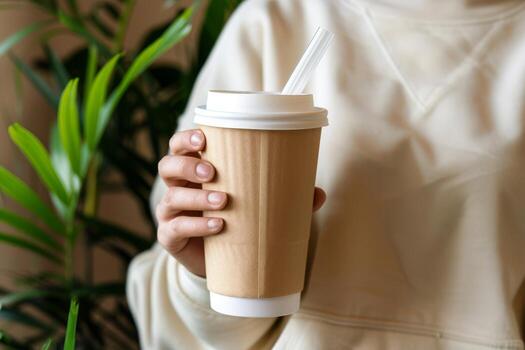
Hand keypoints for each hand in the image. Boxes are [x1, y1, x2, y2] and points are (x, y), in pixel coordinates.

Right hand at [156, 129, 326, 276]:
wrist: (225, 261)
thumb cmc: (238, 220)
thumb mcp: (258, 204)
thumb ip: (285, 197)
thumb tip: (319, 193)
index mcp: (194, 170)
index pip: (180, 146)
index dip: (186, 138)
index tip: (204, 137)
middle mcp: (178, 187)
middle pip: (167, 165)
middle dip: (187, 164)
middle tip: (212, 171)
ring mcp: (171, 213)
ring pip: (171, 197)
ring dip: (196, 196)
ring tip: (223, 201)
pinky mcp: (170, 238)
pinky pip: (174, 228)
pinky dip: (195, 226)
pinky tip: (217, 226)